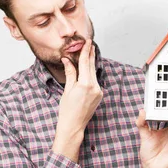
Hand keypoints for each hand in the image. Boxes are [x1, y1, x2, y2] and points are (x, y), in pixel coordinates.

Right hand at [52, 41, 102, 160]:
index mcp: (85, 84)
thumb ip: (70, 73)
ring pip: (93, 74)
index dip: (86, 51)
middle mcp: (94, 87)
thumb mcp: (67, 89)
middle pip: (92, 67)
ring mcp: (98, 91)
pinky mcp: (99, 95)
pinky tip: (87, 70)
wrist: (73, 125)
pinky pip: (94, 81)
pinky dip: (90, 75)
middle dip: (91, 54)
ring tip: (88, 54)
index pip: (85, 63)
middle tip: (90, 43)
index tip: (87, 42)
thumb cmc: (67, 109)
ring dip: (90, 64)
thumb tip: (67, 60)